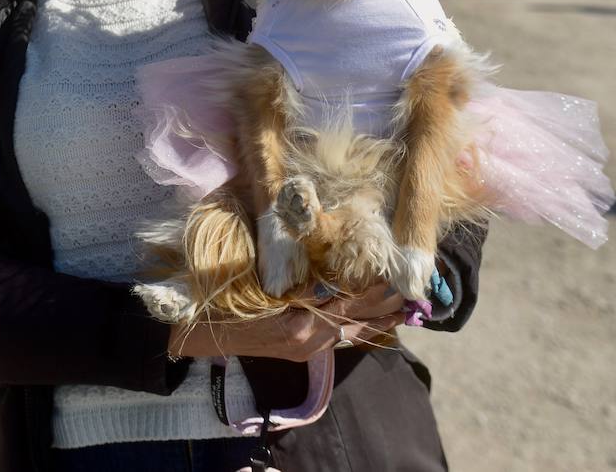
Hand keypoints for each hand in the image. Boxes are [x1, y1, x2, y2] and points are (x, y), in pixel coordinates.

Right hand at [167, 282, 403, 362]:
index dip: (372, 293)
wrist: (203, 334)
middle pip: (356, 323)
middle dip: (385, 309)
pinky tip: (375, 326)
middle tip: (413, 295)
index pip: (346, 306)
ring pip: (351, 335)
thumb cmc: (226, 302)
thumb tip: (326, 266)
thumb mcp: (260, 286)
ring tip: (405, 312)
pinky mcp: (302, 350)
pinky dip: (358, 331)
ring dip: (377, 323)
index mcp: (300, 324)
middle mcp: (308, 340)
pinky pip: (338, 340)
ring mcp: (306, 348)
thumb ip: (294, 282)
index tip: (395, 279)